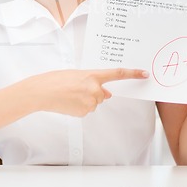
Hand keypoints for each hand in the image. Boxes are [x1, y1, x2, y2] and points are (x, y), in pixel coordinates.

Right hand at [24, 68, 148, 116]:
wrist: (41, 91)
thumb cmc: (56, 79)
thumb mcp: (76, 75)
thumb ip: (93, 81)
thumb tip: (107, 94)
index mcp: (92, 75)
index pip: (117, 74)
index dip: (132, 74)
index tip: (144, 74)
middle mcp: (94, 89)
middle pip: (103, 94)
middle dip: (93, 92)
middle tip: (75, 89)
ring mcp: (90, 102)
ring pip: (94, 103)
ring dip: (84, 100)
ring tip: (68, 95)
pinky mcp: (84, 112)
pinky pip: (86, 110)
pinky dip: (79, 107)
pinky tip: (68, 102)